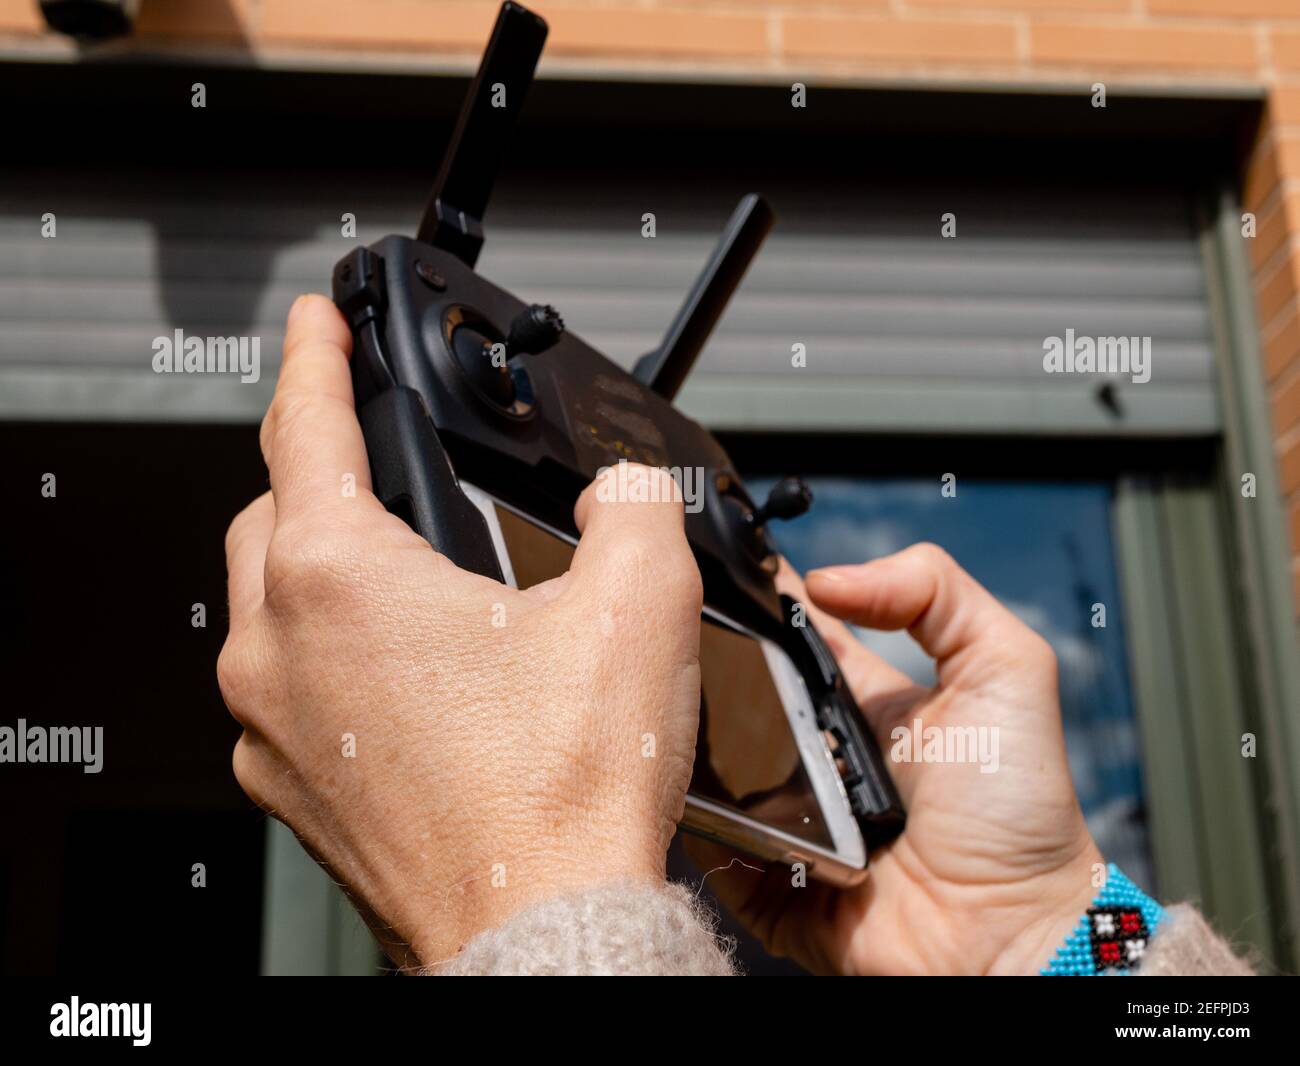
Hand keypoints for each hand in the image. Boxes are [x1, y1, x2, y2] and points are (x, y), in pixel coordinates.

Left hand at [218, 295, 702, 969]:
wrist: (544, 929)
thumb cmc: (567, 792)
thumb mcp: (637, 604)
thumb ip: (635, 507)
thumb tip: (628, 487)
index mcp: (338, 580)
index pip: (302, 427)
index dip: (312, 356)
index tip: (313, 322)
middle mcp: (278, 651)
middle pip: (273, 516)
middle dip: (320, 472)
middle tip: (380, 463)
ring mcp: (274, 729)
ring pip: (271, 608)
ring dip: (325, 573)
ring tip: (409, 578)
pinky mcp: (296, 789)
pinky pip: (288, 691)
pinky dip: (331, 659)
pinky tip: (409, 678)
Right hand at [688, 547, 1102, 974]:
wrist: (1008, 934)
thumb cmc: (1017, 808)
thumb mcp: (1007, 668)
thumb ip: (936, 593)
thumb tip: (824, 580)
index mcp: (859, 702)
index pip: (788, 636)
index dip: (751, 601)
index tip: (706, 564)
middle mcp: (812, 754)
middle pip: (732, 695)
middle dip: (698, 665)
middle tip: (660, 637)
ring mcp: (782, 817)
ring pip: (706, 765)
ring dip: (681, 738)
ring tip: (652, 702)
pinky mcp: (762, 876)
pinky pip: (705, 843)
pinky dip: (685, 818)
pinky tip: (663, 782)